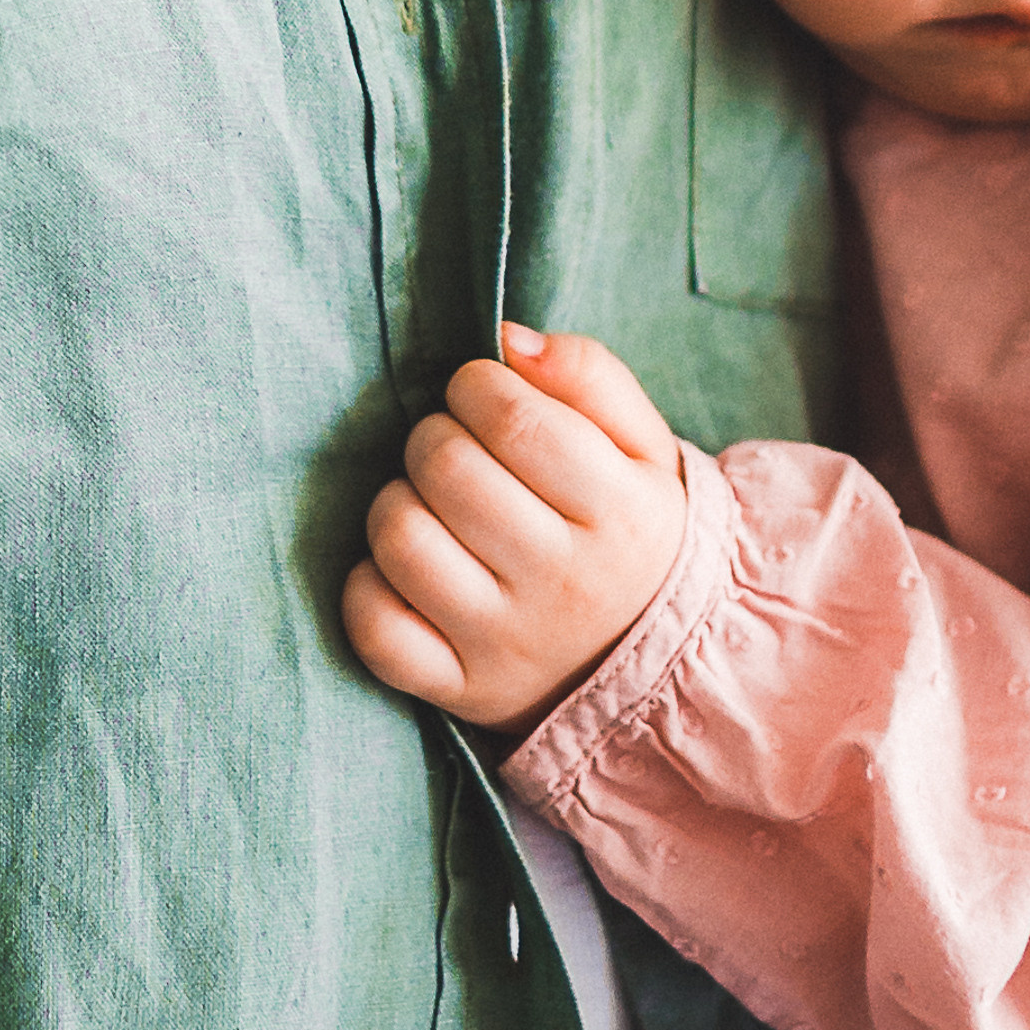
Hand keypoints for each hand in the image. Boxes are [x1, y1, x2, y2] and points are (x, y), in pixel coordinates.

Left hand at [342, 323, 687, 734]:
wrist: (660, 667)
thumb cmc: (634, 534)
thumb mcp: (647, 449)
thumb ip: (590, 376)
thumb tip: (507, 340)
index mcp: (619, 514)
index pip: (514, 420)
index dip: (476, 386)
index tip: (482, 394)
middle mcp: (564, 584)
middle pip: (448, 469)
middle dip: (434, 436)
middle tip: (455, 450)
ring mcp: (507, 643)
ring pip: (401, 539)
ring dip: (398, 503)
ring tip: (431, 507)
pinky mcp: (461, 689)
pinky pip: (376, 628)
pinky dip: (369, 588)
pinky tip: (406, 571)